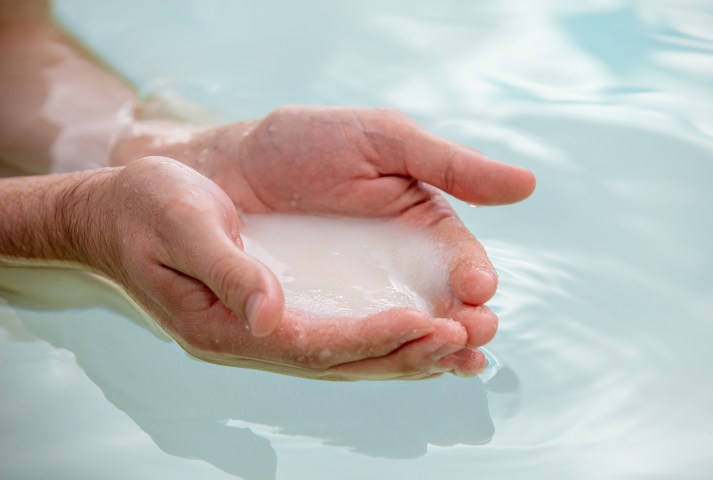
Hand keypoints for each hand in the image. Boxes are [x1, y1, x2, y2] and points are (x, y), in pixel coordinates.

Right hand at [85, 156, 478, 378]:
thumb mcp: (182, 223)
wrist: (118, 211)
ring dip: (405, 354)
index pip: (314, 344)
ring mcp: (263, 330)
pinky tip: (420, 331)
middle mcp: (251, 338)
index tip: (433, 327)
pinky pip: (337, 335)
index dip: (375, 339)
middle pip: (341, 361)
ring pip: (345, 355)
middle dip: (408, 354)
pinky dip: (382, 338)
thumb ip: (226, 268)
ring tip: (465, 350)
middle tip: (471, 342)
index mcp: (226, 323)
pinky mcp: (275, 312)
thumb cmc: (147, 209)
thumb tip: (269, 315)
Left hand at [206, 106, 535, 348]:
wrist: (219, 168)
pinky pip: (353, 342)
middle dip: (463, 323)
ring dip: (432, 349)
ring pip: (404, 331)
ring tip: (454, 362)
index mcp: (417, 220)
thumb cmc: (300, 143)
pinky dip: (380, 356)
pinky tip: (401, 366)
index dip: (472, 275)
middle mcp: (395, 265)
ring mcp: (358, 294)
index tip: (480, 289)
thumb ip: (451, 165)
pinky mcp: (321, 316)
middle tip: (475, 335)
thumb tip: (529, 185)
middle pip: (441, 303)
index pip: (458, 257)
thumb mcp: (382, 141)